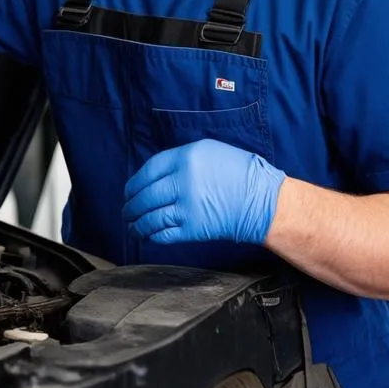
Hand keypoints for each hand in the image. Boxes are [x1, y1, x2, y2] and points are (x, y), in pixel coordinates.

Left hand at [123, 138, 285, 245]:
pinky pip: (164, 234)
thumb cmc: (238, 173)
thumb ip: (180, 159)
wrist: (261, 200)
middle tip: (126, 210)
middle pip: (145, 195)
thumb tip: (155, 174)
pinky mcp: (193, 229)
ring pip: (150, 217)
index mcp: (186, 158)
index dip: (134, 183)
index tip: (129, 191)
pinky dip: (151, 235)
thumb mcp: (208, 151)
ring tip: (132, 226)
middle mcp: (183, 181)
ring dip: (137, 223)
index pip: (148, 170)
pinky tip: (147, 236)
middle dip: (131, 205)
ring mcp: (187, 207)